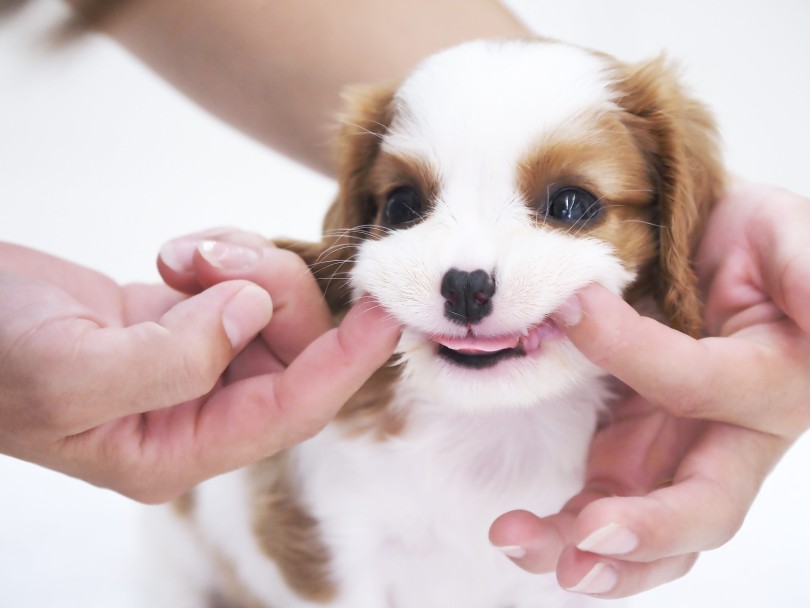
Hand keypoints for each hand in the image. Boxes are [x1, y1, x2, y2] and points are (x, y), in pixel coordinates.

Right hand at [0, 231, 399, 502]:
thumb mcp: (69, 371)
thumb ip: (172, 358)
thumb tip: (253, 312)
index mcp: (178, 449)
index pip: (292, 410)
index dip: (346, 362)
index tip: (387, 314)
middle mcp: (198, 413)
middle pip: (291, 350)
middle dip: (274, 289)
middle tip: (215, 257)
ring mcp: (195, 364)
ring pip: (272, 309)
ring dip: (246, 265)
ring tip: (184, 254)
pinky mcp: (185, 320)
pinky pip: (242, 283)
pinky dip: (226, 254)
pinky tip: (178, 254)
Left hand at [490, 182, 809, 595]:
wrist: (708, 259)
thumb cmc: (753, 249)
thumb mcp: (787, 238)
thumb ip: (803, 271)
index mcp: (772, 385)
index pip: (699, 385)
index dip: (633, 353)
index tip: (570, 307)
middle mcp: (728, 439)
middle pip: (702, 510)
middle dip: (647, 531)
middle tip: (588, 539)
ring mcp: (675, 456)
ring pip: (649, 535)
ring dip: (589, 553)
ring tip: (522, 543)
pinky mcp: (632, 455)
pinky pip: (604, 508)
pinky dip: (564, 530)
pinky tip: (521, 532)